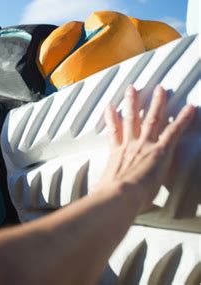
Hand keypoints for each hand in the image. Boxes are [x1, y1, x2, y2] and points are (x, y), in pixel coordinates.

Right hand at [101, 85, 194, 212]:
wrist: (119, 195)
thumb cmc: (109, 196)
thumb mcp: (101, 190)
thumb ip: (100, 189)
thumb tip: (94, 195)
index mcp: (116, 155)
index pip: (114, 133)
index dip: (111, 119)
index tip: (110, 108)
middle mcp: (129, 145)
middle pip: (131, 119)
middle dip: (132, 102)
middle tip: (132, 89)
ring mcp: (144, 145)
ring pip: (151, 118)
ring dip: (156, 102)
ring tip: (159, 89)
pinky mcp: (160, 150)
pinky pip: (174, 131)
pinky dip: (183, 119)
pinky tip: (190, 108)